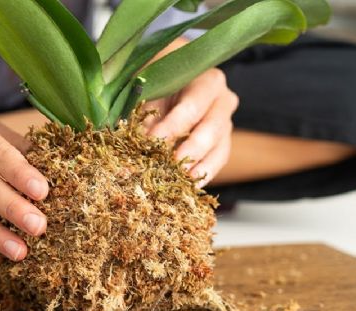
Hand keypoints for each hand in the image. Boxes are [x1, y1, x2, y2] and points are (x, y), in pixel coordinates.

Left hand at [144, 68, 238, 186]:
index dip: (173, 125)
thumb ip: (142, 119)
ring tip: (182, 180)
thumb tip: (129, 152)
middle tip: (172, 165)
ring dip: (199, 165)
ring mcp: (226, 123)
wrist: (169, 91)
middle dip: (191, 149)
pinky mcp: (223, 143)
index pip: (192, 106)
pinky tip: (189, 185)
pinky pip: (218, 161)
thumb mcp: (149, 96)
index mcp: (206, 81)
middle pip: (211, 128)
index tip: (154, 141)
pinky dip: (204, 174)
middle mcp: (223, 100)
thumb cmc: (157, 89)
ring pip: (219, 148)